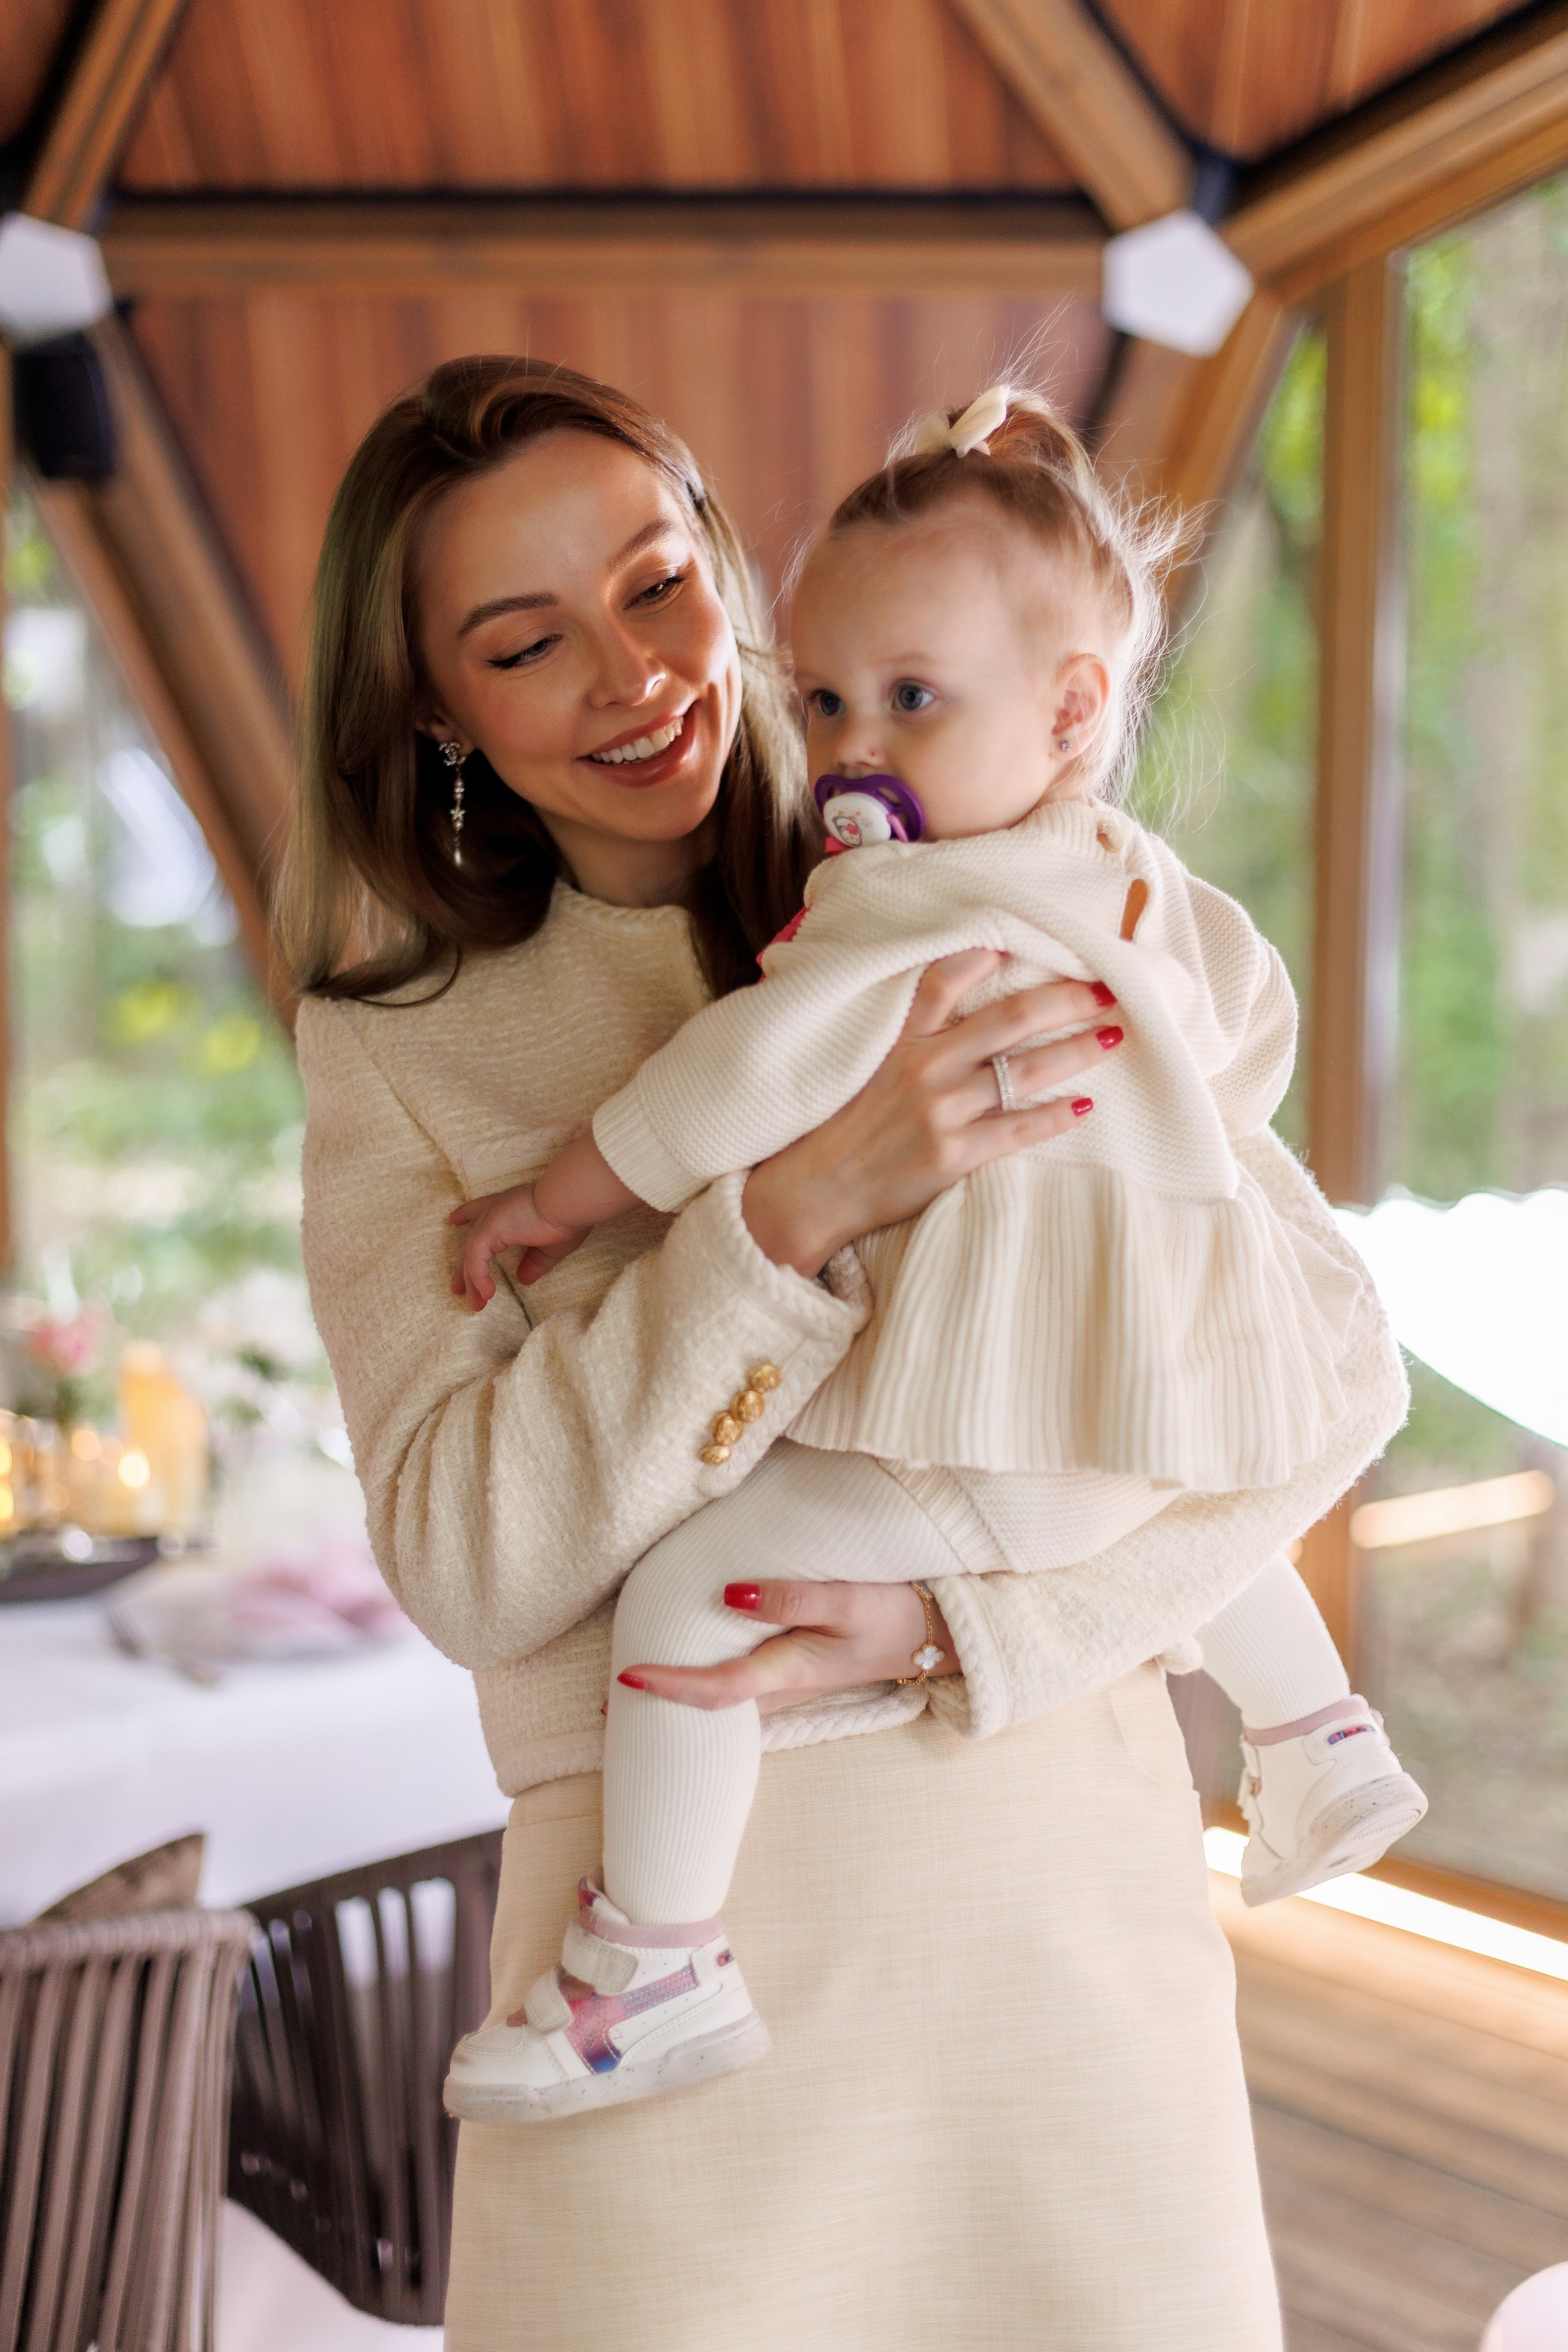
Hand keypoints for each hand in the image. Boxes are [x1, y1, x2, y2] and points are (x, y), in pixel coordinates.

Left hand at [447, 1184, 585, 1309]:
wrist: (568, 1203)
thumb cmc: (565, 1218)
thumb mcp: (549, 1247)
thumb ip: (534, 1263)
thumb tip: (523, 1279)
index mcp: (508, 1209)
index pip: (481, 1209)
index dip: (466, 1214)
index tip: (453, 1219)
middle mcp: (495, 1210)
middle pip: (472, 1242)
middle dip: (463, 1266)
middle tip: (457, 1288)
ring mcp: (489, 1220)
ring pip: (472, 1256)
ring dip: (473, 1282)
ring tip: (476, 1306)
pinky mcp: (488, 1231)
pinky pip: (476, 1260)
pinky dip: (479, 1279)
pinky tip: (487, 1295)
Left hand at [616, 1578, 957, 1714]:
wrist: (938, 1635)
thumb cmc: (894, 1614)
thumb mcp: (848, 1599)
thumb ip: (791, 1597)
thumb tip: (730, 1594)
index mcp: (788, 1671)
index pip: (716, 1688)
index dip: (669, 1686)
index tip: (624, 1677)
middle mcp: (781, 1684)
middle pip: (707, 1706)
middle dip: (657, 1709)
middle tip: (600, 1705)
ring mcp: (788, 1681)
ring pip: (721, 1699)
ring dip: (677, 1699)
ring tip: (628, 1692)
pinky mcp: (795, 1667)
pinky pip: (739, 1684)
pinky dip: (705, 1682)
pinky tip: (689, 1669)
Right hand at [742, 951, 1121, 1276]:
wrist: (814, 1190)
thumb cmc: (843, 1124)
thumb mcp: (867, 1061)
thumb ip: (911, 1028)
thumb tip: (965, 996)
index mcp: (901, 1037)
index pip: (949, 977)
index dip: (994, 955)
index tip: (1041, 942)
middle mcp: (924, 1066)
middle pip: (1012, 1018)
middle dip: (1067, 999)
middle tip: (1108, 989)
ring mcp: (940, 1111)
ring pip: (1026, 1071)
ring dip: (1077, 1050)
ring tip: (1112, 1036)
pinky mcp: (953, 1155)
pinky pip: (1019, 1130)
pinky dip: (1056, 1115)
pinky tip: (1085, 1105)